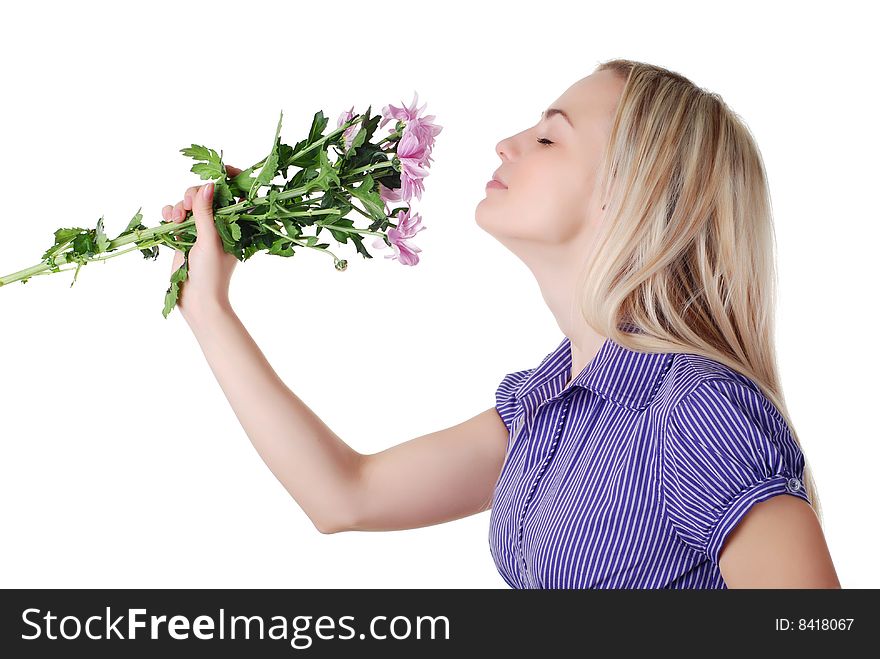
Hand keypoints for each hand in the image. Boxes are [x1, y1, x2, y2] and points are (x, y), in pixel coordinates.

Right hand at [162, 164, 242, 320]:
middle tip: (187, 206)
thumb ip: (206, 213)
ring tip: (176, 220)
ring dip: (179, 205)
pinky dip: (170, 213)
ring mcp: (201, 229)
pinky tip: (168, 221)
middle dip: (194, 194)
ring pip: (189, 203)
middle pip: (207, 194)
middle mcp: (220, 224)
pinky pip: (176, 215)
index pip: (237, 194)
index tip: (220, 170)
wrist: (197, 302)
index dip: (230, 178)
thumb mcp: (209, 241)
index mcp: (236, 224)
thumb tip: (208, 186)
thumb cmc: (211, 275)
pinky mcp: (184, 236)